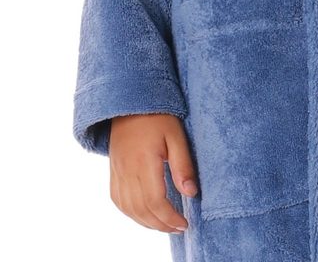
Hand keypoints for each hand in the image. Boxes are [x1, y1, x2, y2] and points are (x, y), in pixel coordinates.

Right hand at [109, 114, 197, 233]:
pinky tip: (145, 215)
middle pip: (141, 210)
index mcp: (144, 162)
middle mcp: (127, 171)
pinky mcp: (113, 172)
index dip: (170, 217)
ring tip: (165, 225)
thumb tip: (191, 193)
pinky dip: (132, 214)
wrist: (130, 103)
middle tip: (179, 227)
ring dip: (147, 223)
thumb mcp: (176, 136)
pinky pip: (118, 201)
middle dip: (161, 224)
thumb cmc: (157, 116)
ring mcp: (117, 172)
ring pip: (128, 209)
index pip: (155, 201)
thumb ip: (182, 165)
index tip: (185, 223)